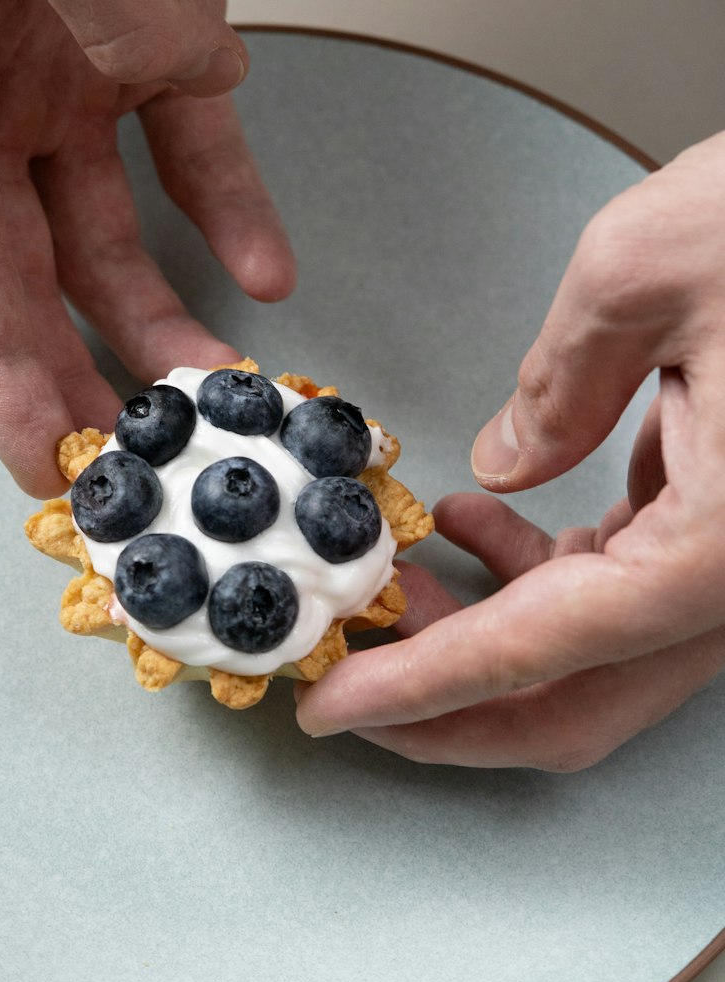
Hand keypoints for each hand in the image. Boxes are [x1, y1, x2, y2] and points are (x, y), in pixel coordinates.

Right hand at [0, 0, 294, 496]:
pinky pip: (192, 151)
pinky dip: (230, 211)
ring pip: (109, 235)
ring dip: (163, 318)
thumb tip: (166, 87)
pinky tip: (266, 271)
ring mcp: (69, 69)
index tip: (43, 462)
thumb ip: (104, 15)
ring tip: (226, 394)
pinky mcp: (151, 36)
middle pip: (28, 273)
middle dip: (78, 375)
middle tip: (135, 464)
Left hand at [296, 132, 724, 768]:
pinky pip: (629, 587)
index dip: (423, 688)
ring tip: (394, 585)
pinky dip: (542, 576)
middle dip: (450, 703)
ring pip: (600, 653)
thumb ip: (555, 390)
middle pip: (579, 698)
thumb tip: (503, 470)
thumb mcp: (643, 275)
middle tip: (347, 681)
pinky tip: (478, 523)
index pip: (542, 651)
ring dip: (488, 635)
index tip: (337, 706)